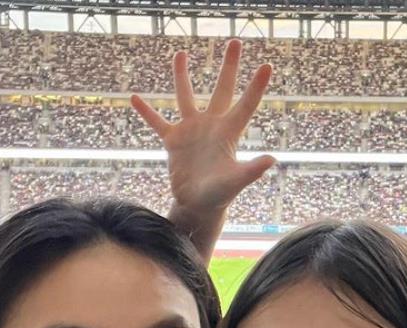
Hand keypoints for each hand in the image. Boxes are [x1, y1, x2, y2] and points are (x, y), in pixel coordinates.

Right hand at [131, 41, 274, 216]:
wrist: (198, 206)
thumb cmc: (220, 195)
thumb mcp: (236, 181)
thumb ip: (252, 170)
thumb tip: (272, 159)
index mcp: (228, 133)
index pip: (245, 104)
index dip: (256, 87)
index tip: (267, 66)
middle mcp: (211, 126)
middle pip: (221, 89)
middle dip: (229, 67)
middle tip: (235, 42)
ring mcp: (191, 131)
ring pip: (186, 97)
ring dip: (182, 76)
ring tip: (180, 54)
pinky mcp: (173, 141)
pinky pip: (157, 122)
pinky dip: (146, 112)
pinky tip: (134, 98)